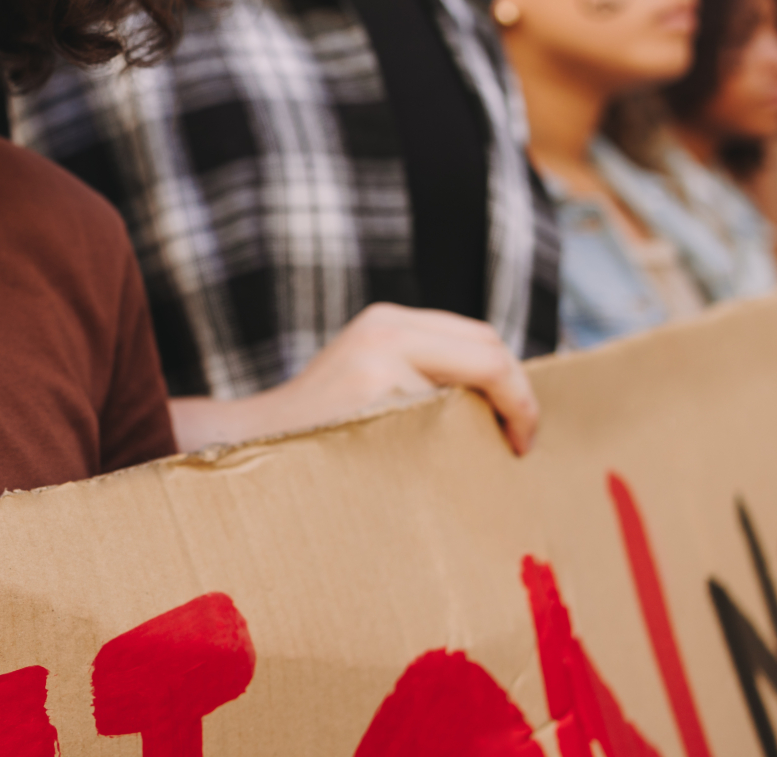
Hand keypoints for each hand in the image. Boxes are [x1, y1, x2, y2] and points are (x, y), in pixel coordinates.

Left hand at [268, 303, 538, 453]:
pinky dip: (463, 370)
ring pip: (467, 337)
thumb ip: (446, 430)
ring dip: (489, 378)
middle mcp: (385, 324)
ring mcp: (377, 321)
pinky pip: (441, 340)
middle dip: (511, 389)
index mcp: (391, 348)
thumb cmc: (315, 456)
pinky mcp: (373, 329)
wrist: (255, 436)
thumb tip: (510, 439)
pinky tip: (463, 409)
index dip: (521, 406)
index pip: (490, 361)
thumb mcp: (392, 447)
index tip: (520, 449)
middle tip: (517, 439)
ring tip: (495, 427)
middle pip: (485, 340)